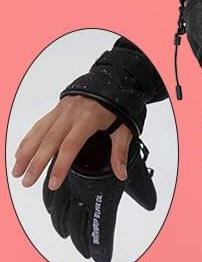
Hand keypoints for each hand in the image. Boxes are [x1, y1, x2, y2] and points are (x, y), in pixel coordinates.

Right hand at [12, 96, 131, 189]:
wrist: (113, 78)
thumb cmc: (119, 104)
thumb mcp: (124, 127)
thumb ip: (119, 151)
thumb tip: (121, 174)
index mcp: (89, 118)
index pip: (71, 145)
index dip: (61, 165)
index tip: (53, 183)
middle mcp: (71, 113)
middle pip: (50, 141)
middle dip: (36, 163)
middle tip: (27, 182)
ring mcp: (61, 110)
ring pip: (39, 133)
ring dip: (26, 152)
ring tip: (17, 171)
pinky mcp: (56, 108)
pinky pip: (39, 125)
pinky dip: (28, 139)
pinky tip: (20, 153)